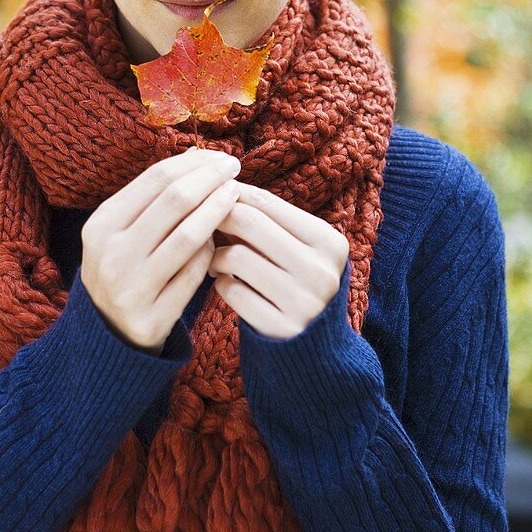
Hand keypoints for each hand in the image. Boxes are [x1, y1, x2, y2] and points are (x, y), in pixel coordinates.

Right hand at [80, 146, 241, 354]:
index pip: (155, 179)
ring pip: (188, 236)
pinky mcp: (152, 317)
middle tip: (235, 168)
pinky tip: (222, 240)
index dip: (194, 163)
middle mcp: (111, 255)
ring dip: (219, 209)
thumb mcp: (121, 231)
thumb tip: (198, 155)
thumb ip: (153, 198)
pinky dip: (212, 251)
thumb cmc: (125, 268)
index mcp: (101, 225)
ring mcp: (130, 288)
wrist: (108, 334)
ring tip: (236, 195)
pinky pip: (194, 274)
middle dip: (211, 178)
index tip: (220, 156)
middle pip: (174, 201)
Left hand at [208, 182, 349, 339]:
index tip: (209, 195)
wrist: (314, 347)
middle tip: (202, 224)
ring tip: (215, 260)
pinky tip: (225, 284)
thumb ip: (268, 221)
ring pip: (236, 256)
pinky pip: (231, 291)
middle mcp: (321, 270)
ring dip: (215, 256)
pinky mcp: (281, 328)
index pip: (266, 202)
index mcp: (329, 241)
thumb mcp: (297, 250)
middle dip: (217, 219)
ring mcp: (303, 302)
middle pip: (249, 222)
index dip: (230, 194)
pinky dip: (220, 284)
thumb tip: (218, 185)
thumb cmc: (294, 282)